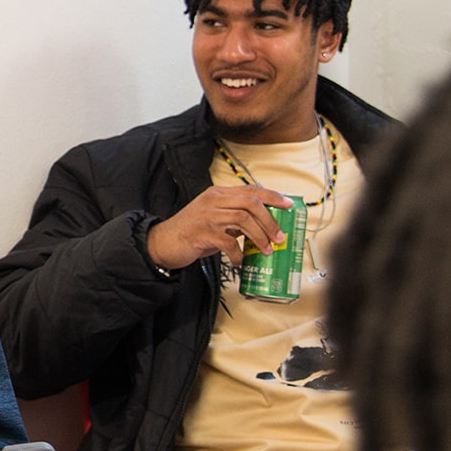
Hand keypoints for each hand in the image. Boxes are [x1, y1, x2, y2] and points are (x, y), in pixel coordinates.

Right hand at [146, 184, 293, 268]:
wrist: (161, 242)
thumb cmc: (189, 233)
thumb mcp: (214, 220)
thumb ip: (233, 219)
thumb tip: (260, 226)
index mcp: (217, 194)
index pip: (250, 190)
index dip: (272, 196)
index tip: (288, 205)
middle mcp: (213, 200)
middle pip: (251, 203)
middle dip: (270, 220)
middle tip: (278, 237)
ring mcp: (207, 214)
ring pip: (243, 220)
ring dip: (259, 237)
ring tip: (265, 250)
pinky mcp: (202, 231)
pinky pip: (229, 241)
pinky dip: (238, 253)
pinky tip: (240, 261)